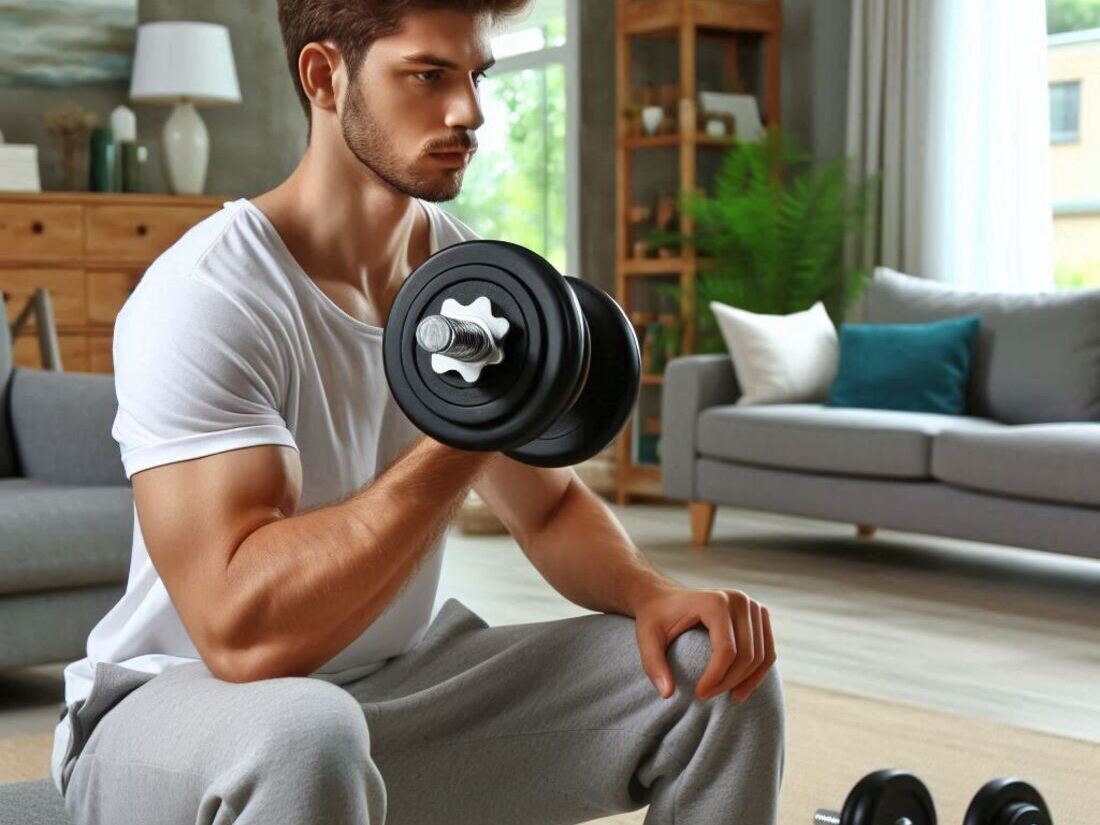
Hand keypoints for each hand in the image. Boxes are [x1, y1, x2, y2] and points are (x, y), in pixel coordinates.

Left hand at [633, 586, 775, 702]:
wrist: (666, 598)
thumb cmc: (656, 618)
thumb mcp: (646, 638)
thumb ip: (653, 664)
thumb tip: (667, 694)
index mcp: (713, 601)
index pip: (726, 649)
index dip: (716, 677)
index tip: (699, 694)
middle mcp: (738, 599)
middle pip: (746, 654)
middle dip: (729, 682)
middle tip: (707, 696)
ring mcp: (753, 606)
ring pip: (761, 656)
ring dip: (746, 681)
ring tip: (726, 697)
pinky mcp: (760, 615)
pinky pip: (768, 651)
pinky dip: (758, 674)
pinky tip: (740, 689)